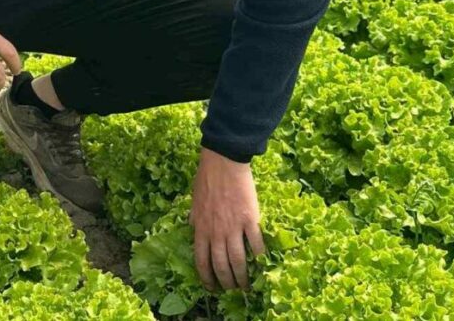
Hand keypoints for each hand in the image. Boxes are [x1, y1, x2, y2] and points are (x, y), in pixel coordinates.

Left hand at [188, 147, 265, 292]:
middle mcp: (215, 232)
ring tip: (246, 285)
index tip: (212, 288)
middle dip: (226, 282)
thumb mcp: (194, 202)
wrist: (223, 163)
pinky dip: (258, 256)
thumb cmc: (206, 179)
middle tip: (232, 289)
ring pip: (238, 260)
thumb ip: (194, 218)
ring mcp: (233, 227)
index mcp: (200, 229)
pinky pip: (255, 244)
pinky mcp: (250, 220)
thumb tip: (192, 228)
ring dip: (242, 276)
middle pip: (221, 266)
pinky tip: (260, 262)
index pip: (202, 261)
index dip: (206, 278)